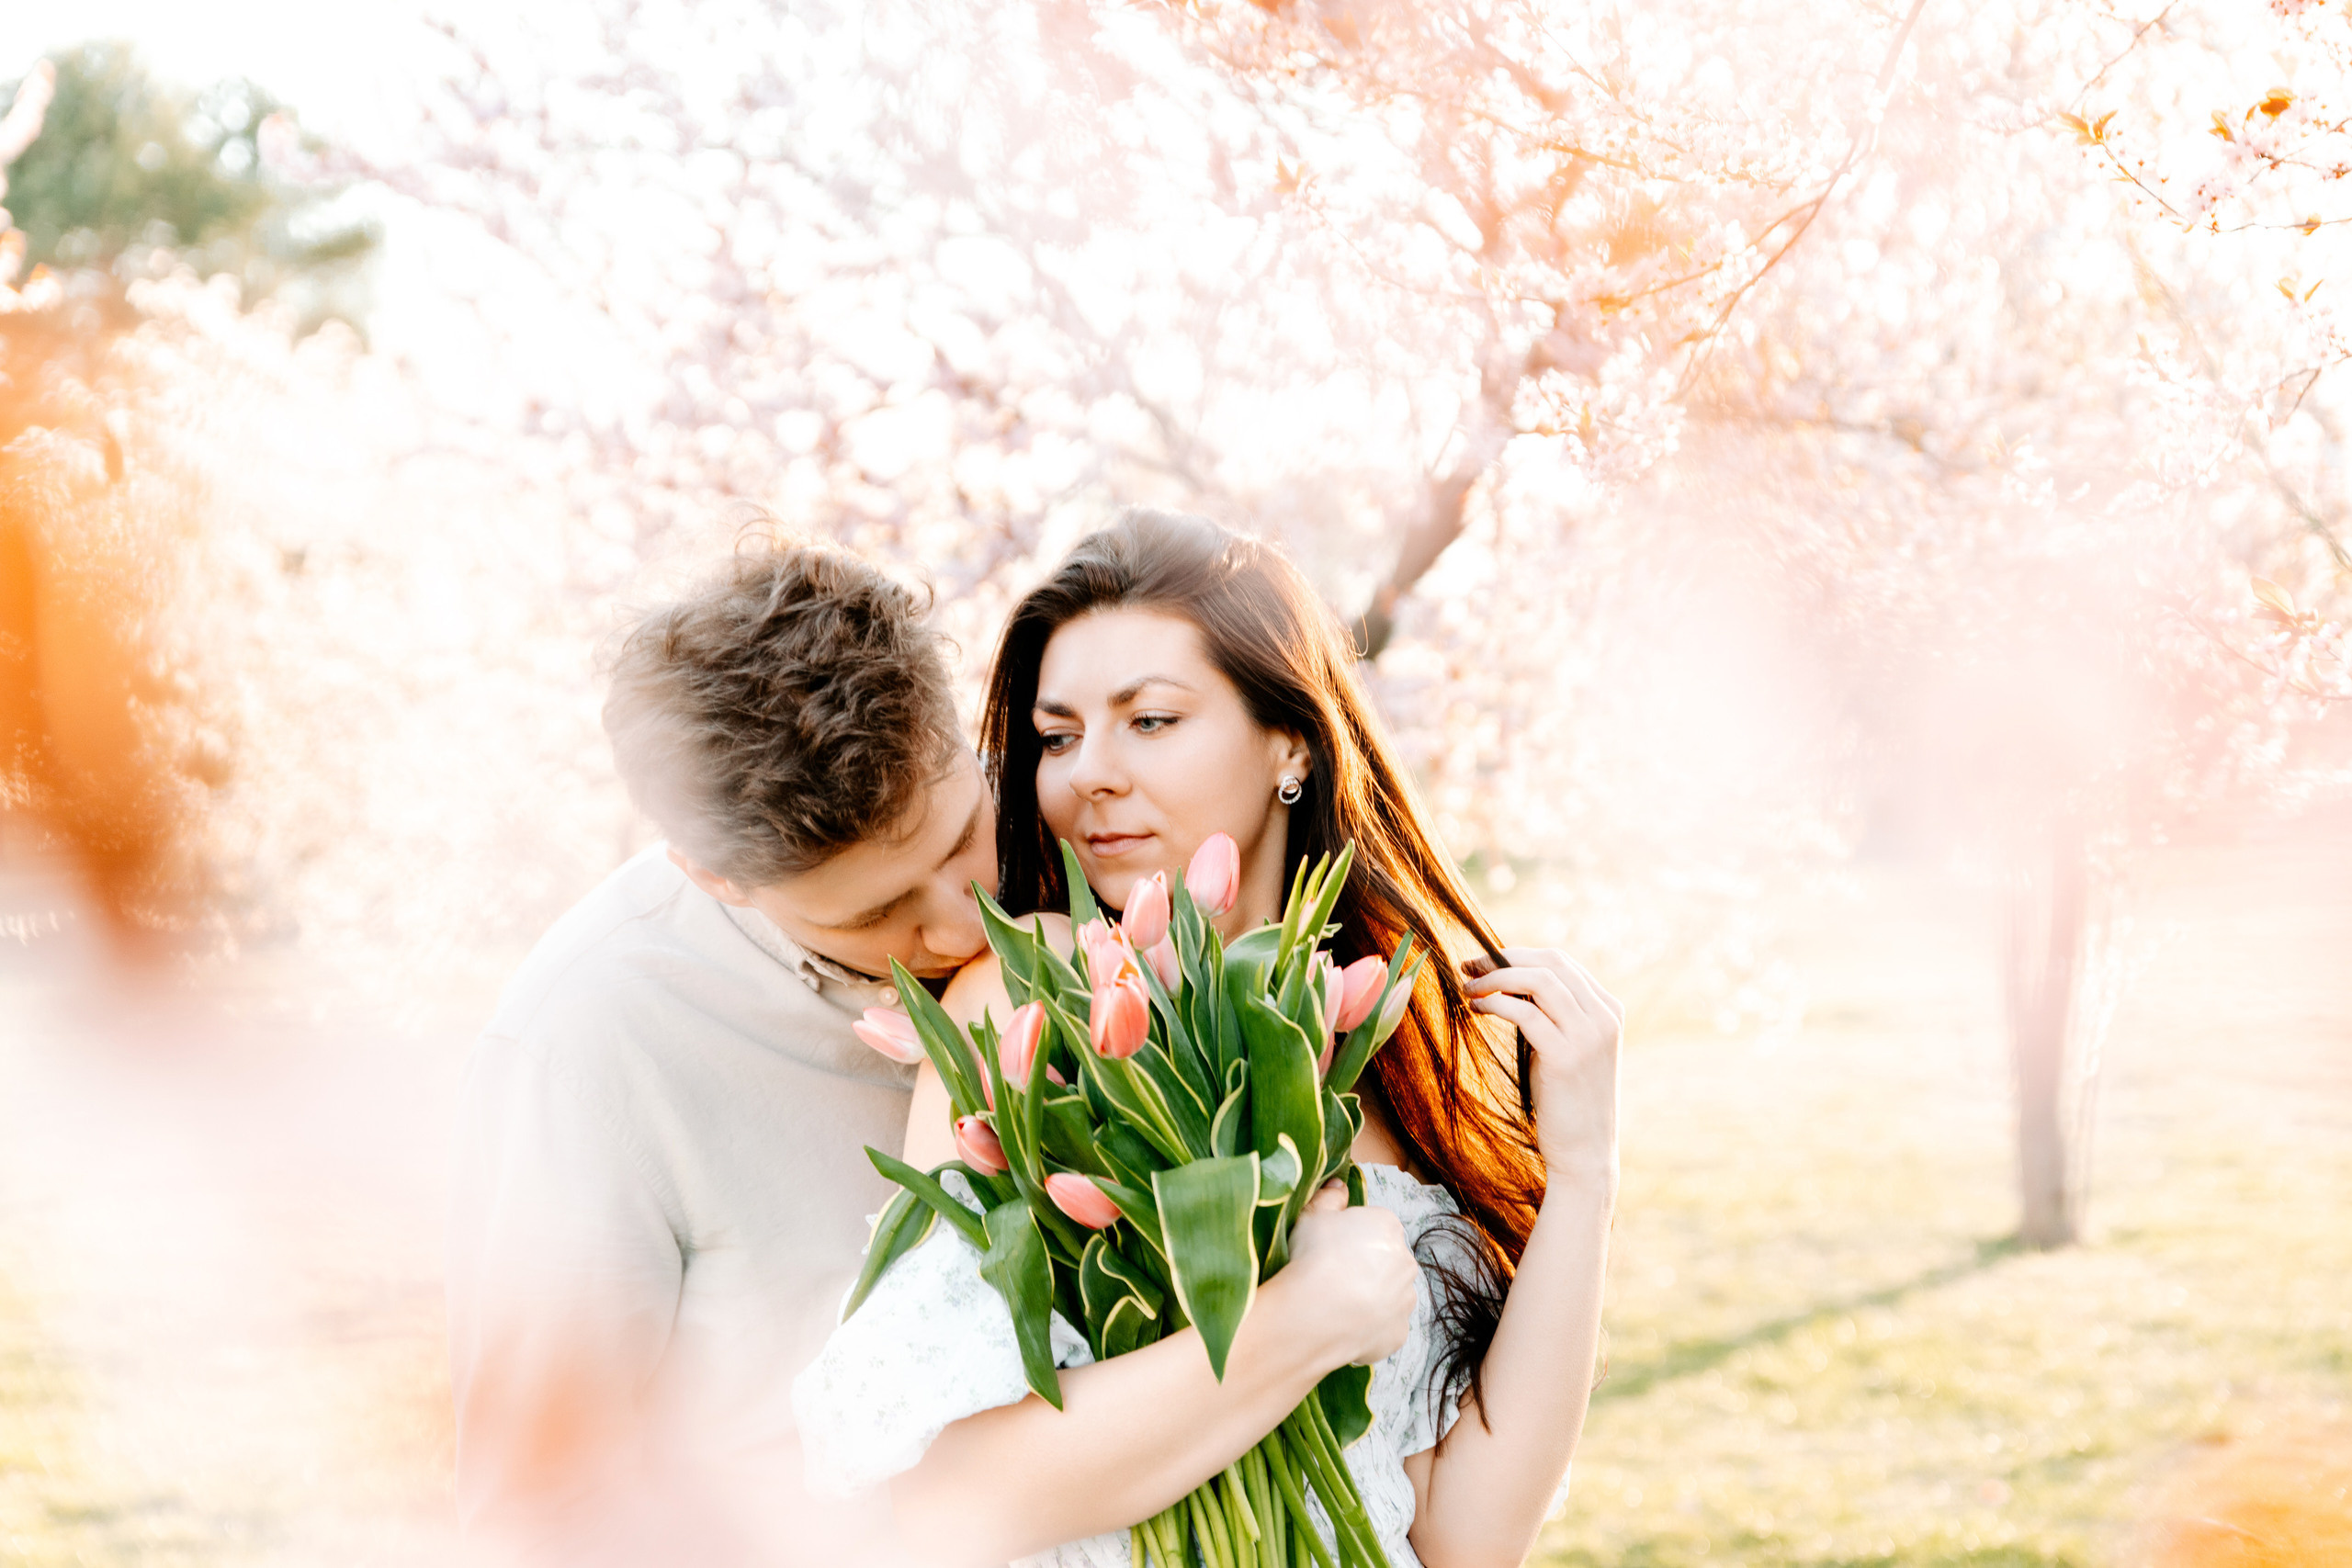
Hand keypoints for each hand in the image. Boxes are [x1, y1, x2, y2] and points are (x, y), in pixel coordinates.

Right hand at [1272, 1182, 1417, 1367]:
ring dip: (1373, 1298)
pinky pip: (1385, 1327)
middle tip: (1333, 1277)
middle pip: (1387, 1260)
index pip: (1374, 1227)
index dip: (1351, 1237)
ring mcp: (1406, 1300)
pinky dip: (1370, 1328)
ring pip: (1390, 1295)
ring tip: (1338, 1305)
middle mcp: (1406, 1260)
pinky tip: (1345, 1327)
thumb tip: (1339, 1185)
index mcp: (1388, 1226)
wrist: (1317, 1313)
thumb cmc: (1314, 1257)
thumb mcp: (1311, 1216)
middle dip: (1367, 1267)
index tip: (1330, 1248)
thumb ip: (1329, 1197)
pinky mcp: (1399, 1333)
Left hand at [1462, 947, 1621, 1184]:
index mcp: (1608, 1010)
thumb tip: (1507, 981)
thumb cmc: (1566, 1101)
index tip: (1483, 962)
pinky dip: (1496, 1003)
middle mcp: (1604, 1017)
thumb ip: (1550, 1014)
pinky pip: (1525, 1012)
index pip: (1560, 961)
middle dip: (1503, 958)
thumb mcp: (1565, 1047)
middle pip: (1550, 962)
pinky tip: (1477, 1008)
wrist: (1585, 1153)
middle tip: (1468, 966)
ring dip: (1496, 978)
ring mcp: (1589, 1036)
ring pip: (1538, 980)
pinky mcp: (1566, 1056)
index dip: (1517, 954)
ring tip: (1468, 988)